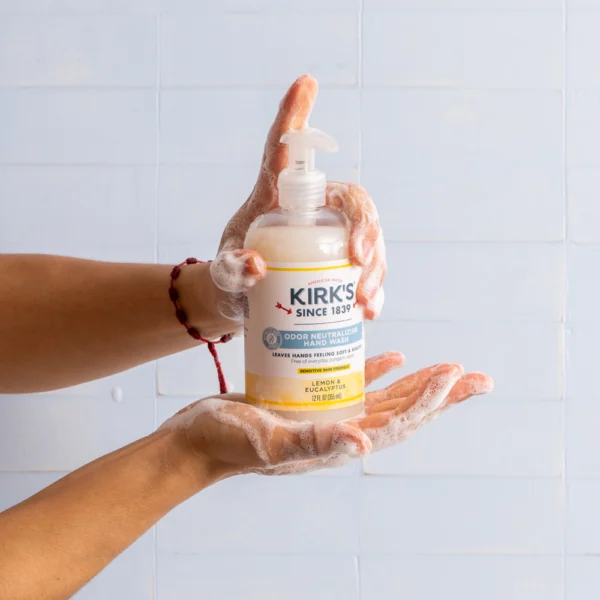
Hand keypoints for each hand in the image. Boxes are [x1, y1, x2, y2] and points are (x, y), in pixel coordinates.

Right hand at [160, 353, 492, 480]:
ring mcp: (329, 414)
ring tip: (448, 369)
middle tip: (475, 377)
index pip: (397, 421)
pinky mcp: (312, 400)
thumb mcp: (270, 443)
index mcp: (339, 443)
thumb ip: (315, 443)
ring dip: (418, 383)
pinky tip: (394, 357)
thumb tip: (364, 444)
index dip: (428, 400)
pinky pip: (354, 383)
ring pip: (386, 396)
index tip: (453, 373)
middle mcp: (342, 430)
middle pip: (404, 410)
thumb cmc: (228, 443)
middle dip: (441, 395)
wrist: (198, 439)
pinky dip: (377, 371)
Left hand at [203, 74, 384, 338]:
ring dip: (375, 265)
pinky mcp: (342, 265)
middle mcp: (310, 211)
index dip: (295, 116)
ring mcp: (331, 238)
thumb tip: (256, 267)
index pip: (286, 152)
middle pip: (350, 200)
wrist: (243, 306)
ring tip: (362, 299)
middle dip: (364, 226)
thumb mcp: (223, 276)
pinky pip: (369, 268)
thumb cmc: (230, 280)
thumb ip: (230, 271)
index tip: (305, 80)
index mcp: (276, 198)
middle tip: (359, 260)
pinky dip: (374, 288)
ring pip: (369, 236)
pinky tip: (369, 309)